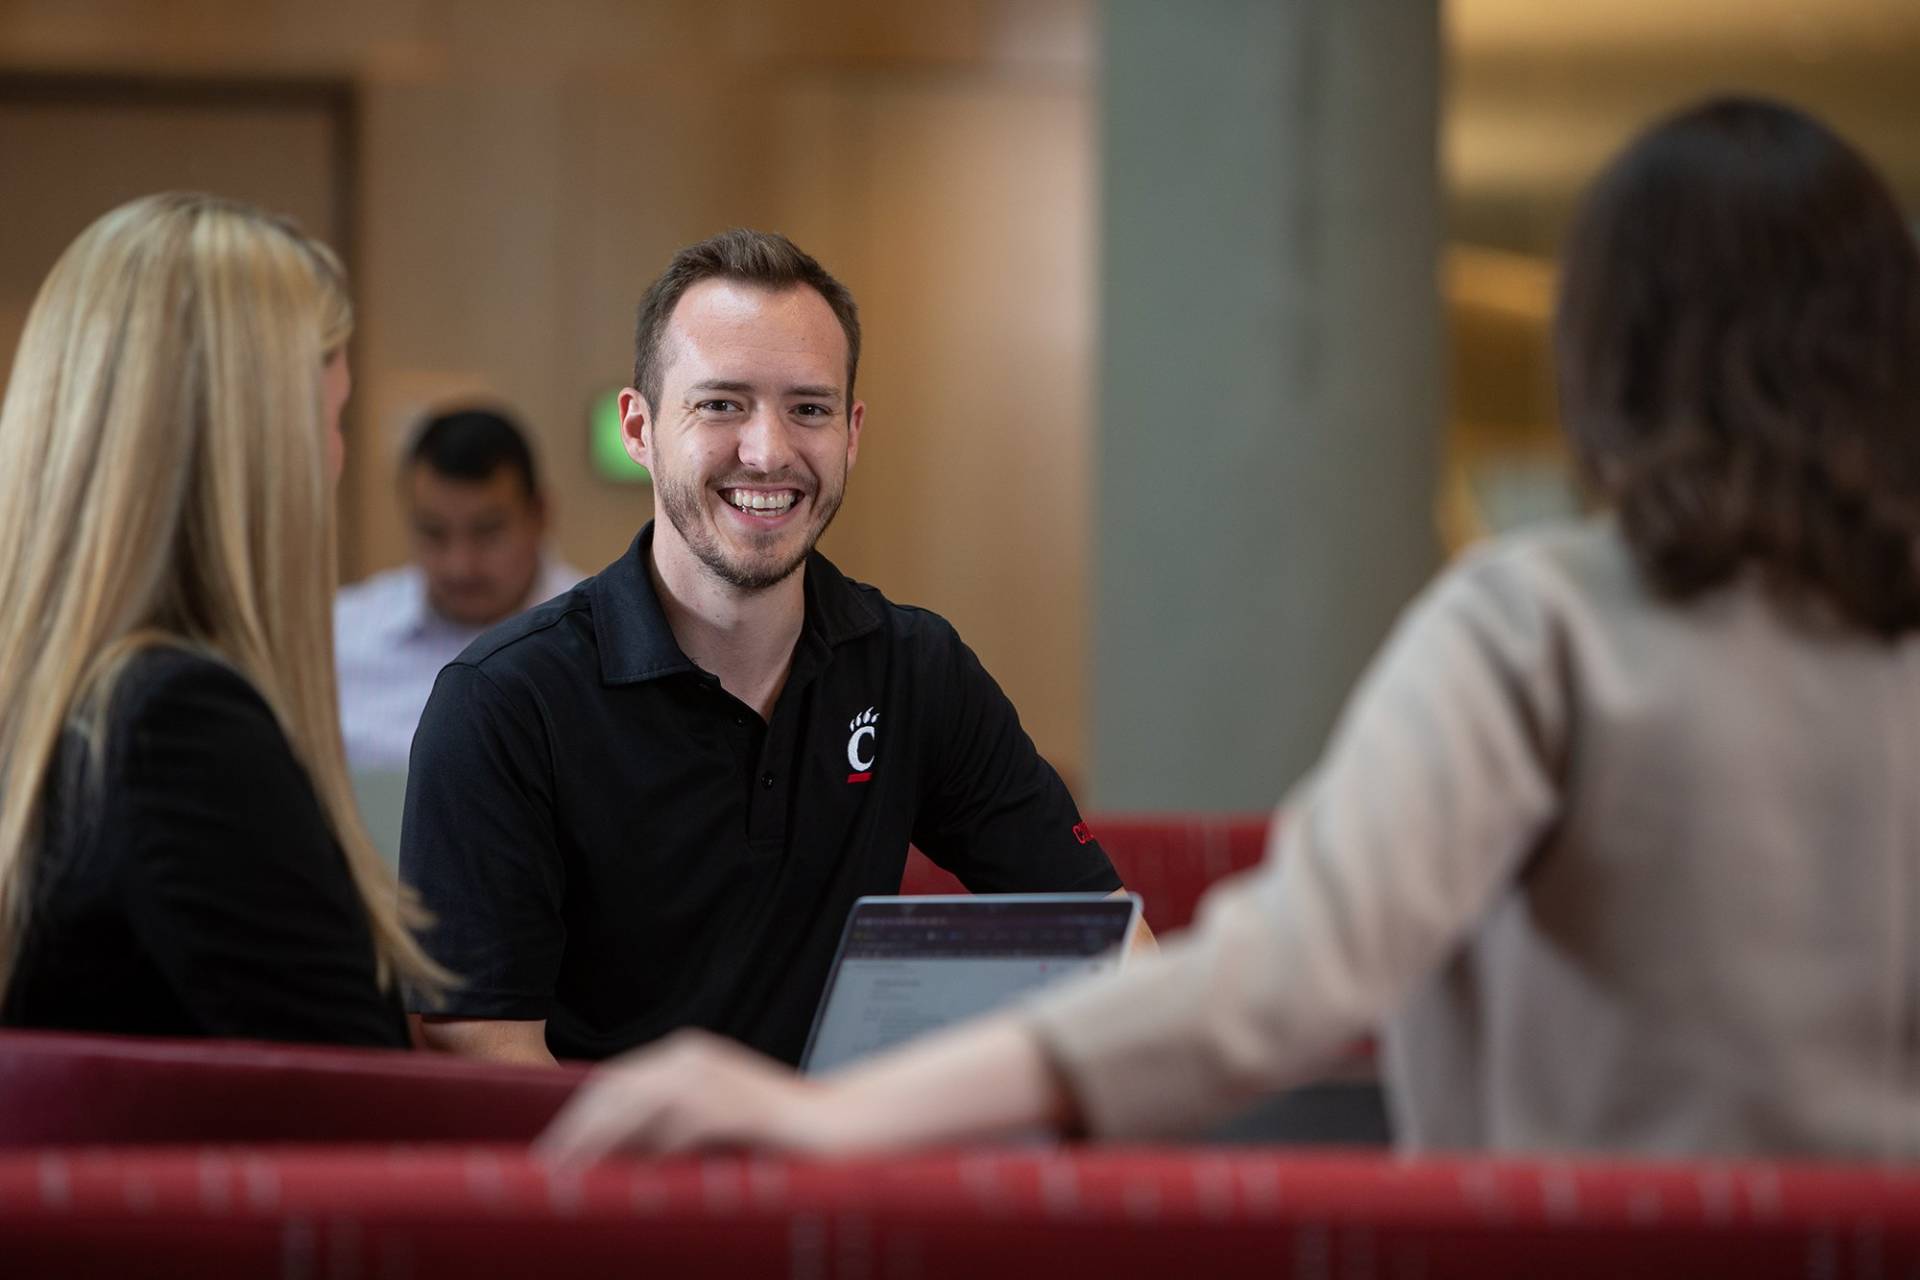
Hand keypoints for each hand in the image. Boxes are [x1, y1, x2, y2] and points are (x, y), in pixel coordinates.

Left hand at [535, 1028, 827, 1162]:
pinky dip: (653, 1155)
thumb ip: (665, 1128)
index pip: (611, 1086)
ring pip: (637, 1106)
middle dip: (575, 1135)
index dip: (575, 1124)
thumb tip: (606, 1161)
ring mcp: (718, 1078)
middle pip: (614, 1092)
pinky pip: (682, 1129)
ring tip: (571, 1184)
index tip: (547, 1162)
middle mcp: (694, 1057)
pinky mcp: (741, 1106)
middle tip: (544, 1179)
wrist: (847, 1128)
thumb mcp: (710, 1123)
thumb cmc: (777, 1137)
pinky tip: (633, 1185)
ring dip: (599, 1145)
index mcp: (685, 1055)